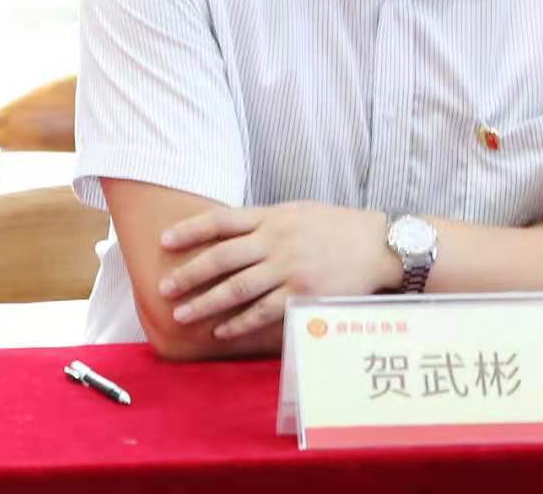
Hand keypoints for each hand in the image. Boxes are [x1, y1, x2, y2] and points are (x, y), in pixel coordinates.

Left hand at [157, 202, 397, 339]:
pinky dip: (239, 322)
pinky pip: (262, 312)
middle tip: (164, 287)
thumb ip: (266, 220)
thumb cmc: (337, 228)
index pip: (221, 220)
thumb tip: (230, 229)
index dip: (190, 230)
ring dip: (205, 302)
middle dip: (189, 274)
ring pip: (236, 288)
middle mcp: (276, 241)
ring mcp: (288, 269)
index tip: (164, 241)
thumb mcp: (299, 212)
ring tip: (182, 314)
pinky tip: (221, 330)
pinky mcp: (302, 295)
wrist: (378, 246)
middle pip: (221, 258)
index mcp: (273, 217)